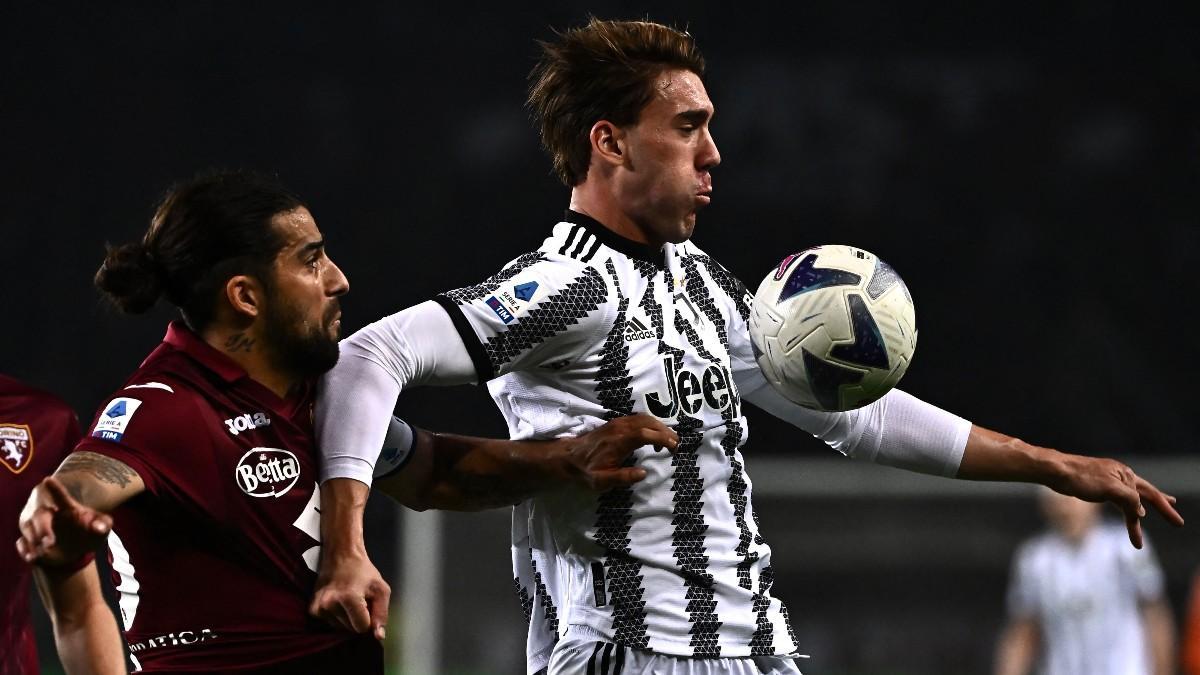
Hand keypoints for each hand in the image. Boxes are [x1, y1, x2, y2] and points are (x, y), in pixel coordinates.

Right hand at [16, 477, 111, 566]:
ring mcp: (35, 527)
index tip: (48, 480)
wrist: (74, 552)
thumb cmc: (88, 533)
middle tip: (49, 541)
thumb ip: (103, 525)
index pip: (61, 496)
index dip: (55, 489)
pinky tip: (33, 557)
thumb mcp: (101, 528)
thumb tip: (99, 528)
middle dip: (42, 527)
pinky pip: (21, 543)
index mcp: (67, 506)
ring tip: (43, 552)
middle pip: (39, 514)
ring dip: (33, 540)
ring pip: (27, 527)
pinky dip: (25, 549)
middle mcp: (48, 513)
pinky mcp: (27, 541)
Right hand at [309, 551, 389, 639]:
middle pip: (350, 630)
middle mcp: (329, 604)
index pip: (362, 628)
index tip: (367, 604)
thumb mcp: (381, 589)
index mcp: (348, 598)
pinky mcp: (312, 610)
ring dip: (347, 618)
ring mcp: (318, 608)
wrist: (340, 556)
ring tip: (348, 599)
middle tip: (358, 599)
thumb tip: (378, 637)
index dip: (369, 619)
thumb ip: (382, 614)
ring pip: (340, 628)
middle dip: (357, 618)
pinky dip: (336, 617)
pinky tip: (338, 602)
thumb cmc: (364, 572)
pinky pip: (330, 624)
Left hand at [561, 414, 678, 490]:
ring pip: (644, 418)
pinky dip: (651, 424)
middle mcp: (619, 427)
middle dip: (666, 431)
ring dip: (659, 427)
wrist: (568, 457)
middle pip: (648, 422)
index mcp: (618, 441)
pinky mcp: (616, 423)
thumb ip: (622, 477)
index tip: (673, 447)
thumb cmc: (586, 471)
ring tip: (668, 441)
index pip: (645, 434)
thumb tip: (643, 473)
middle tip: (676, 445)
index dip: (662, 438)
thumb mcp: (602, 481)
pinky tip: (653, 436)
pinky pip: (638, 418)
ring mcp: (617, 423)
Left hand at [1052, 455, 1183, 547]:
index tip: (1178, 523)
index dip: (1166, 510)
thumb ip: (1129, 500)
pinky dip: (1125, 510)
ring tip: (1143, 529)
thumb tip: (1140, 512)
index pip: (1151, 494)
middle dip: (1160, 508)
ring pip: (1129, 502)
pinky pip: (1118, 501)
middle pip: (1145, 495)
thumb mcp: (1110, 489)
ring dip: (1136, 517)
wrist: (1056, 471)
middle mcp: (1121, 476)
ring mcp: (1109, 482)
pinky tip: (1130, 514)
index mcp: (1126, 475)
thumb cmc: (1081, 478)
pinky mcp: (1098, 487)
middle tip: (1176, 521)